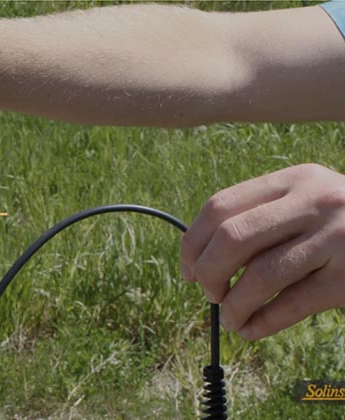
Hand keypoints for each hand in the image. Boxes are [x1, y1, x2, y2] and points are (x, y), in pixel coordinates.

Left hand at [180, 163, 344, 338]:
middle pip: (232, 238)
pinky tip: (250, 330)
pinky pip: (292, 305)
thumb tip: (198, 257)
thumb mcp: (306, 201)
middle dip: (207, 272)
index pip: (220, 207)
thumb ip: (261, 216)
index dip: (192, 243)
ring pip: (260, 275)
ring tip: (229, 317)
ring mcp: (337, 238)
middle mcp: (314, 202)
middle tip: (208, 292)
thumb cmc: (343, 221)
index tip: (187, 269)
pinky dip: (261, 323)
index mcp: (294, 179)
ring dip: (232, 304)